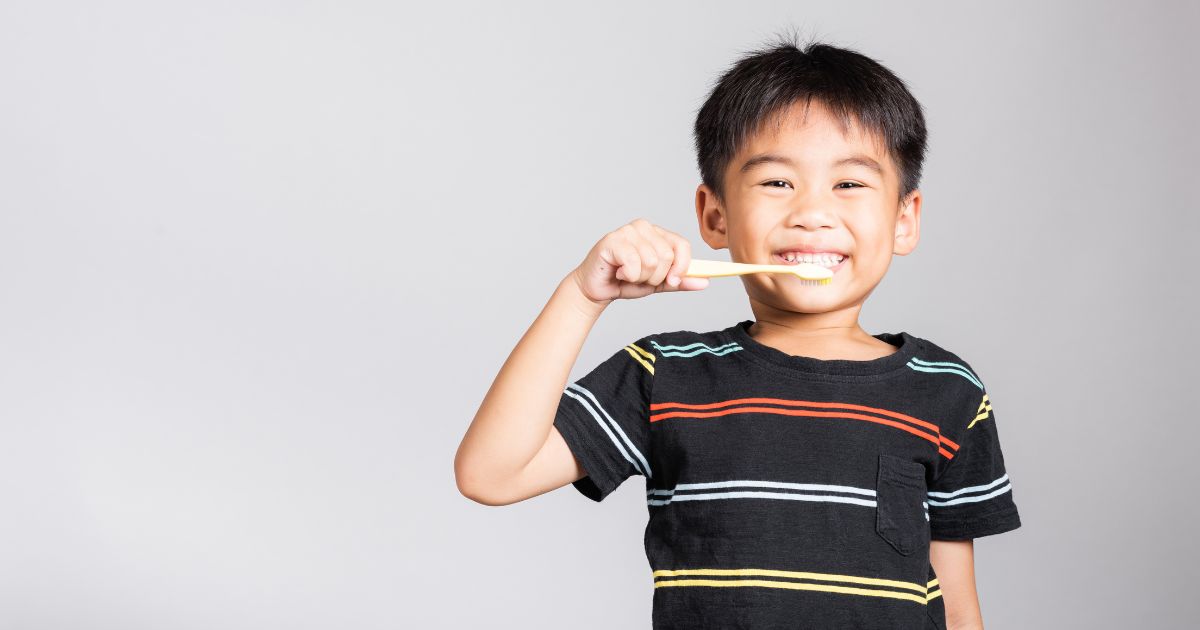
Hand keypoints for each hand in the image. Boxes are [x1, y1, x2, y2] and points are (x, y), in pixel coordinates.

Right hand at [569, 218, 708, 304]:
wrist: (597, 289)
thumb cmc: (625, 282)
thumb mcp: (658, 283)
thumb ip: (679, 281)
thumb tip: (704, 281)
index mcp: (657, 233)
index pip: (682, 245)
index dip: (682, 267)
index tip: (673, 281)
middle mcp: (643, 227)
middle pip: (666, 256)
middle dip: (655, 277)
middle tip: (639, 277)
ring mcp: (627, 231)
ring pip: (651, 261)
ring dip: (640, 278)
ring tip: (627, 275)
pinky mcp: (612, 240)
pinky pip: (633, 263)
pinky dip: (628, 276)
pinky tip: (618, 272)